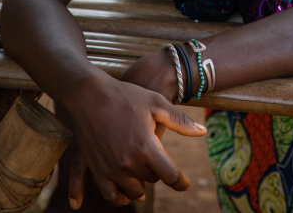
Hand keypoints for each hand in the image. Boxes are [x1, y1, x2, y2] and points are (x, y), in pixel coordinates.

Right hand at [63, 65, 205, 208]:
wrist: (89, 96)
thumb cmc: (126, 96)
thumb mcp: (156, 103)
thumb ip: (179, 121)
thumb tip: (203, 132)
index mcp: (146, 147)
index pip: (170, 176)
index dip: (181, 182)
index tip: (186, 184)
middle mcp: (129, 163)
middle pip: (152, 181)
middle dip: (158, 173)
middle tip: (158, 160)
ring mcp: (111, 169)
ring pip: (133, 191)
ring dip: (141, 185)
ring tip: (144, 175)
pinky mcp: (97, 170)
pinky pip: (111, 195)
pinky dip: (120, 196)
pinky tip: (125, 191)